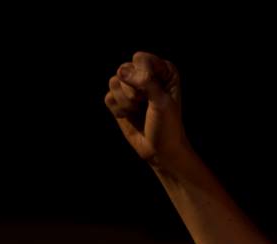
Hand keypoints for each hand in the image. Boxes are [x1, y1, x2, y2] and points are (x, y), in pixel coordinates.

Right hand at [104, 51, 191, 168]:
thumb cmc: (168, 126)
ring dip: (126, 102)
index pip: (141, 59)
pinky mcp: (119, 101)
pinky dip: (119, 110)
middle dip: (133, 91)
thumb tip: (121, 71)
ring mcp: (131, 87)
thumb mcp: (162, 102)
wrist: (161, 151)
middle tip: (145, 104)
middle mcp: (146, 75)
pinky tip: (130, 117)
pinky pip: (108, 97)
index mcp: (163, 70)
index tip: (153, 92)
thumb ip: (145, 82)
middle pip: (124, 69)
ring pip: (114, 82)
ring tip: (139, 111)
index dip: (142, 74)